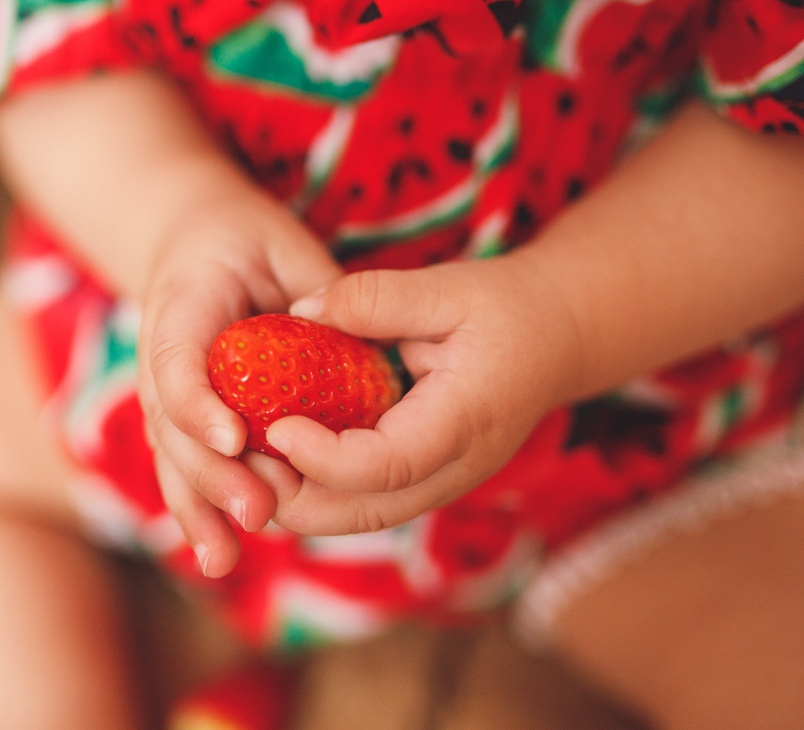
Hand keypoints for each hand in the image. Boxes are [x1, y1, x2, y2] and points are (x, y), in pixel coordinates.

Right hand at [137, 187, 340, 576]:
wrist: (192, 239)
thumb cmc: (246, 239)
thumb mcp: (283, 244)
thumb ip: (315, 292)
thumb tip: (356, 347)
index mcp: (181, 304)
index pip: (177, 361)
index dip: (198, 403)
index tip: (234, 437)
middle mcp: (160, 355)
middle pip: (172, 426)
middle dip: (213, 474)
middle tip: (260, 510)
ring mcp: (162, 391)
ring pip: (171, 457)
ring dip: (200, 508)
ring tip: (224, 560)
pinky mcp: (179, 418)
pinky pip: (183, 465)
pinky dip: (198, 509)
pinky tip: (218, 554)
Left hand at [250, 253, 582, 535]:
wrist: (560, 335)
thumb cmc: (507, 307)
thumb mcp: (447, 287)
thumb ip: (374, 299)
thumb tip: (301, 309)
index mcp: (465, 420)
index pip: (386, 465)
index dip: (323, 456)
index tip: (275, 427)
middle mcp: (457, 467)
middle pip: (367, 512)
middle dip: (298, 498)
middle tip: (243, 458)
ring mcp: (447, 480)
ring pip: (364, 517)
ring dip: (305, 501)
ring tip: (251, 462)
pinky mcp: (431, 477)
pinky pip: (371, 501)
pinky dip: (324, 490)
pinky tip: (283, 459)